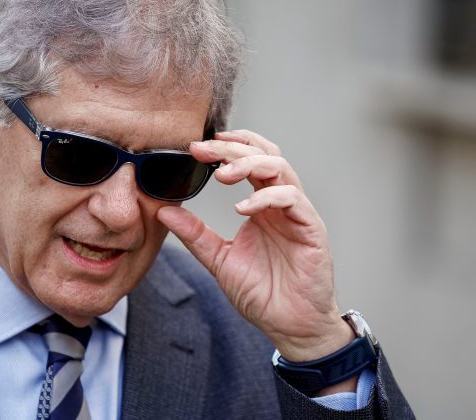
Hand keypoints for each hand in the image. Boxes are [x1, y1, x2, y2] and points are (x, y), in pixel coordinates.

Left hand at [157, 130, 353, 361]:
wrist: (290, 326)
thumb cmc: (262, 294)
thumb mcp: (219, 259)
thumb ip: (194, 234)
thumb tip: (163, 211)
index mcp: (260, 206)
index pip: (247, 161)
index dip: (224, 148)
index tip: (194, 147)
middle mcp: (280, 204)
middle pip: (264, 154)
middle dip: (232, 147)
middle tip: (203, 149)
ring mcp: (298, 214)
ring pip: (280, 168)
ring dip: (249, 164)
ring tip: (222, 176)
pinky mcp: (312, 229)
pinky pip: (292, 199)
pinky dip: (266, 197)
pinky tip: (243, 209)